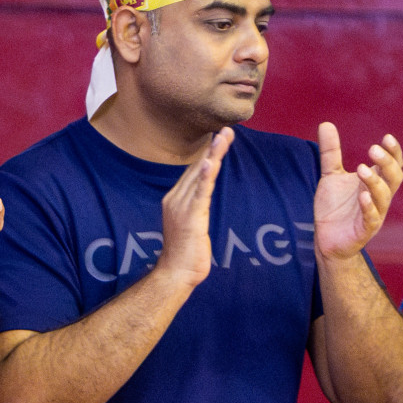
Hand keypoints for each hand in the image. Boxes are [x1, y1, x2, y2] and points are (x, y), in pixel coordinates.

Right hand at [154, 127, 233, 288]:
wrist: (176, 273)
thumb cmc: (186, 253)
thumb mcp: (192, 224)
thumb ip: (197, 207)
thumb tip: (205, 197)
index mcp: (175, 199)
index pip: (195, 172)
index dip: (208, 154)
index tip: (221, 138)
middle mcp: (175, 199)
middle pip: (197, 168)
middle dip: (213, 148)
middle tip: (227, 130)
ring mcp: (181, 207)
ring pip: (200, 176)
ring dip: (213, 155)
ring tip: (224, 137)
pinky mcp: (190, 217)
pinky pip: (200, 193)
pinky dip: (206, 176)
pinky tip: (211, 162)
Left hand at [315, 122, 402, 259]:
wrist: (326, 239)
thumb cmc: (335, 207)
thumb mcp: (330, 176)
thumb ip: (331, 152)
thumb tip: (326, 123)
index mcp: (374, 184)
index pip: (392, 166)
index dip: (393, 153)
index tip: (387, 137)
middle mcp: (378, 198)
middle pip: (393, 179)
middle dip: (387, 164)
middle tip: (374, 149)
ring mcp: (373, 214)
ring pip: (384, 198)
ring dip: (375, 183)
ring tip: (362, 168)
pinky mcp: (363, 231)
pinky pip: (371, 219)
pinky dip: (368, 208)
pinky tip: (362, 196)